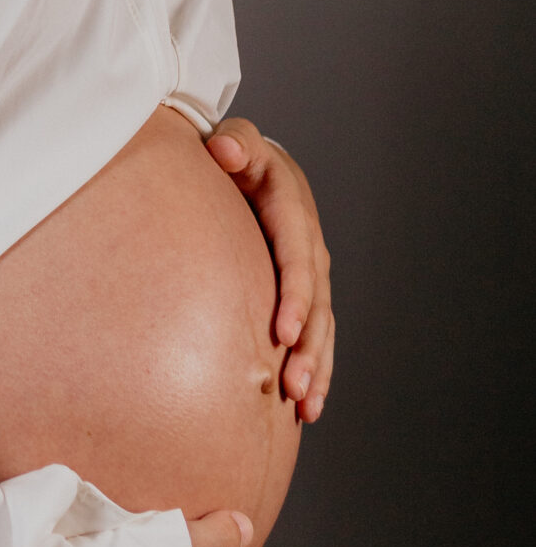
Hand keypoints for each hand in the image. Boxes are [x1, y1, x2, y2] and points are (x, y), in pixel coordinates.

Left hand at [206, 117, 334, 420]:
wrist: (250, 162)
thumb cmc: (233, 153)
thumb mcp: (234, 139)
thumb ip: (233, 142)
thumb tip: (225, 149)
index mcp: (291, 210)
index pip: (296, 258)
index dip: (295, 297)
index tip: (282, 335)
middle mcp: (308, 246)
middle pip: (317, 304)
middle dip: (308, 348)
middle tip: (293, 387)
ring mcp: (311, 272)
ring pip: (321, 328)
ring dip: (317, 368)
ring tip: (305, 407)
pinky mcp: (305, 293)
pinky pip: (317, 336)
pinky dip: (318, 370)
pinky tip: (309, 407)